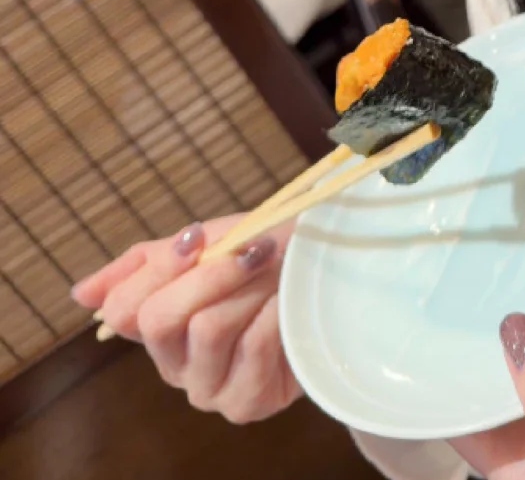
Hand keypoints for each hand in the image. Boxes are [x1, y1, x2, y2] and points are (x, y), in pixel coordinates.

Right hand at [71, 217, 300, 423]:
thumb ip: (143, 265)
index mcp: (157, 328)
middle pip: (159, 319)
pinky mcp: (245, 404)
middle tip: (252, 248)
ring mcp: (207, 389)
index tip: (199, 236)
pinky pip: (249, 349)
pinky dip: (272, 313)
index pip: (123, 309)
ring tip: (276, 274)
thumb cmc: (266, 257)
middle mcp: (174, 366)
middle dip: (209, 274)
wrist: (328, 280)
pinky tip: (286, 303)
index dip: (160, 267)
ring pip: (206, 328)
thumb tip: (81, 295)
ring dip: (249, 289)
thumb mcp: (208, 242)